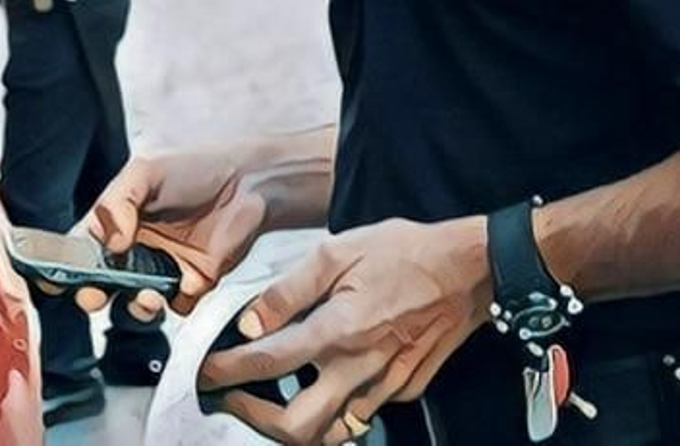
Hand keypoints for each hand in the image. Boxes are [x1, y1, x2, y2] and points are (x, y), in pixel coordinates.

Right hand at [73, 149, 271, 321]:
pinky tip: (183, 284)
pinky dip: (174, 303)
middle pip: (100, 284)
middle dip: (91, 296)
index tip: (53, 280)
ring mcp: (162, 269)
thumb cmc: (196, 168)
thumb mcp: (146, 170)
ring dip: (133, 307)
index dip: (62, 267)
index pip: (79, 249)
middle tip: (93, 296)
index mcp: (114, 221)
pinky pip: (176, 306)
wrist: (251, 182)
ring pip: (133, 303)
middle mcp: (134, 249)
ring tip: (145, 295)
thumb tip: (110, 242)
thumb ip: (118, 202)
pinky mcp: (192, 284)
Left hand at [199, 217, 491, 445]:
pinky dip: (334, 411)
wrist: (471, 267)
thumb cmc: (408, 253)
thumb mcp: (338, 252)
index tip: (208, 371)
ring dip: (293, 424)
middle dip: (254, 417)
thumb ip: (288, 290)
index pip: (267, 363)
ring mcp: (386, 384)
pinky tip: (320, 388)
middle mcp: (360, 366)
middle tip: (233, 397)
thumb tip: (252, 319)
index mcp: (338, 329)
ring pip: (331, 433)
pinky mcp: (405, 389)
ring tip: (269, 402)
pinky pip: (362, 414)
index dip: (228, 371)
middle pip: (297, 426)